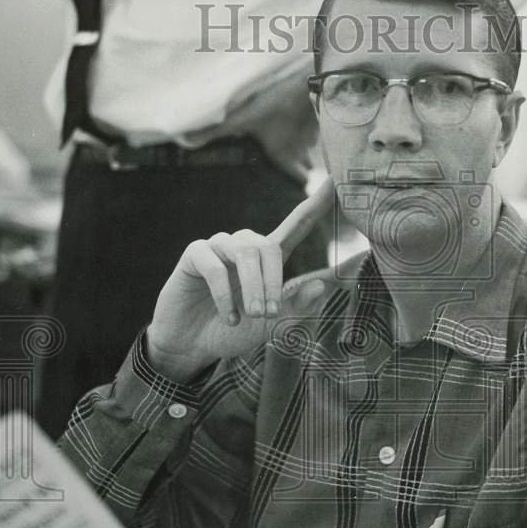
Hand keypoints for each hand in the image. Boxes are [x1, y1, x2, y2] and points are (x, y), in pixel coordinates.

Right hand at [147, 177, 335, 381]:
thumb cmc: (232, 332)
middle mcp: (245, 246)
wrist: (193, 346)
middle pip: (269, 246)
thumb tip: (321, 284)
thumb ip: (294, 308)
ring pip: (245, 252)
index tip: (334, 181)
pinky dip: (224, 295)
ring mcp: (219, 248)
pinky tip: (228, 316)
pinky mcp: (195, 255)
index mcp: (268, 260)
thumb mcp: (270, 327)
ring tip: (252, 315)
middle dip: (273, 282)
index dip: (314, 205)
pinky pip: (214, 266)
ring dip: (253, 286)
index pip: (296, 225)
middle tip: (269, 314)